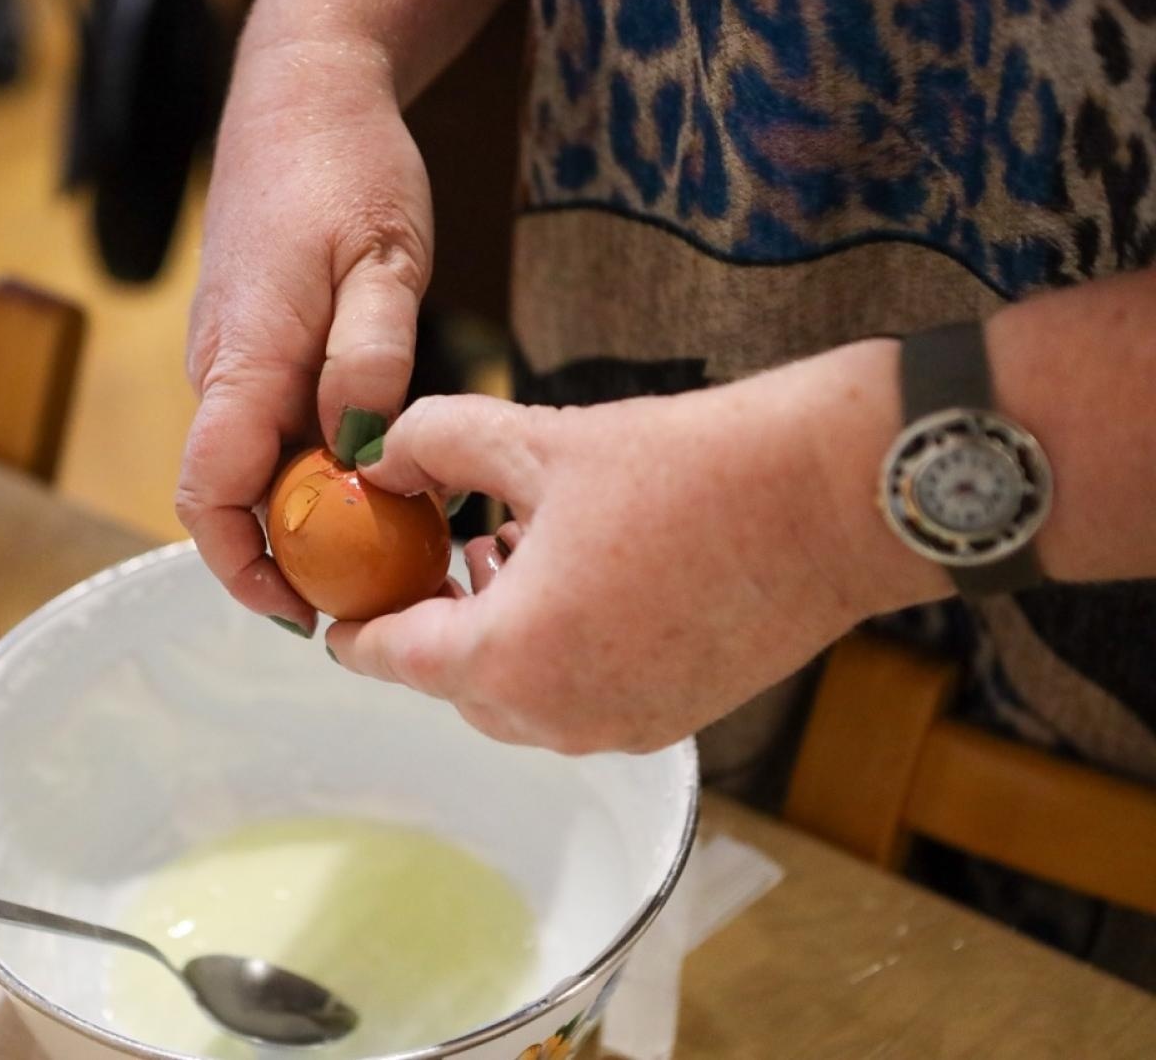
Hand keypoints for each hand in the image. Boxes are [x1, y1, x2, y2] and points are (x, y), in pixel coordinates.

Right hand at [176, 29, 432, 633]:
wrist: (301, 99)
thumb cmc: (344, 167)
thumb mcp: (384, 256)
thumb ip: (369, 355)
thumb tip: (359, 450)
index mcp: (244, 357)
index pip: (209, 492)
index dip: (243, 567)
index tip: (299, 613)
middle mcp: (220, 371)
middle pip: (232, 496)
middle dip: (291, 557)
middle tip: (379, 589)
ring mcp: (230, 362)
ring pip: (254, 466)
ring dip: (308, 514)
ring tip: (391, 538)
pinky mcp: (251, 350)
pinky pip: (269, 431)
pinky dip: (312, 468)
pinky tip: (372, 473)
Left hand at [324, 344, 951, 753]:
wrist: (833, 500)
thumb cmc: (689, 469)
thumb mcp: (536, 440)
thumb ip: (433, 445)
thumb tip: (380, 458)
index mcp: (512, 656)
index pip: (394, 659)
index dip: (354, 630)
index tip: (335, 615)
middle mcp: (559, 716)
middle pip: (453, 684)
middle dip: (430, 626)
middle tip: (422, 561)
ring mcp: (621, 728)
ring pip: (516, 698)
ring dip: (492, 640)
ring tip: (497, 557)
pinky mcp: (673, 720)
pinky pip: (578, 700)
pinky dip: (553, 654)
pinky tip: (568, 580)